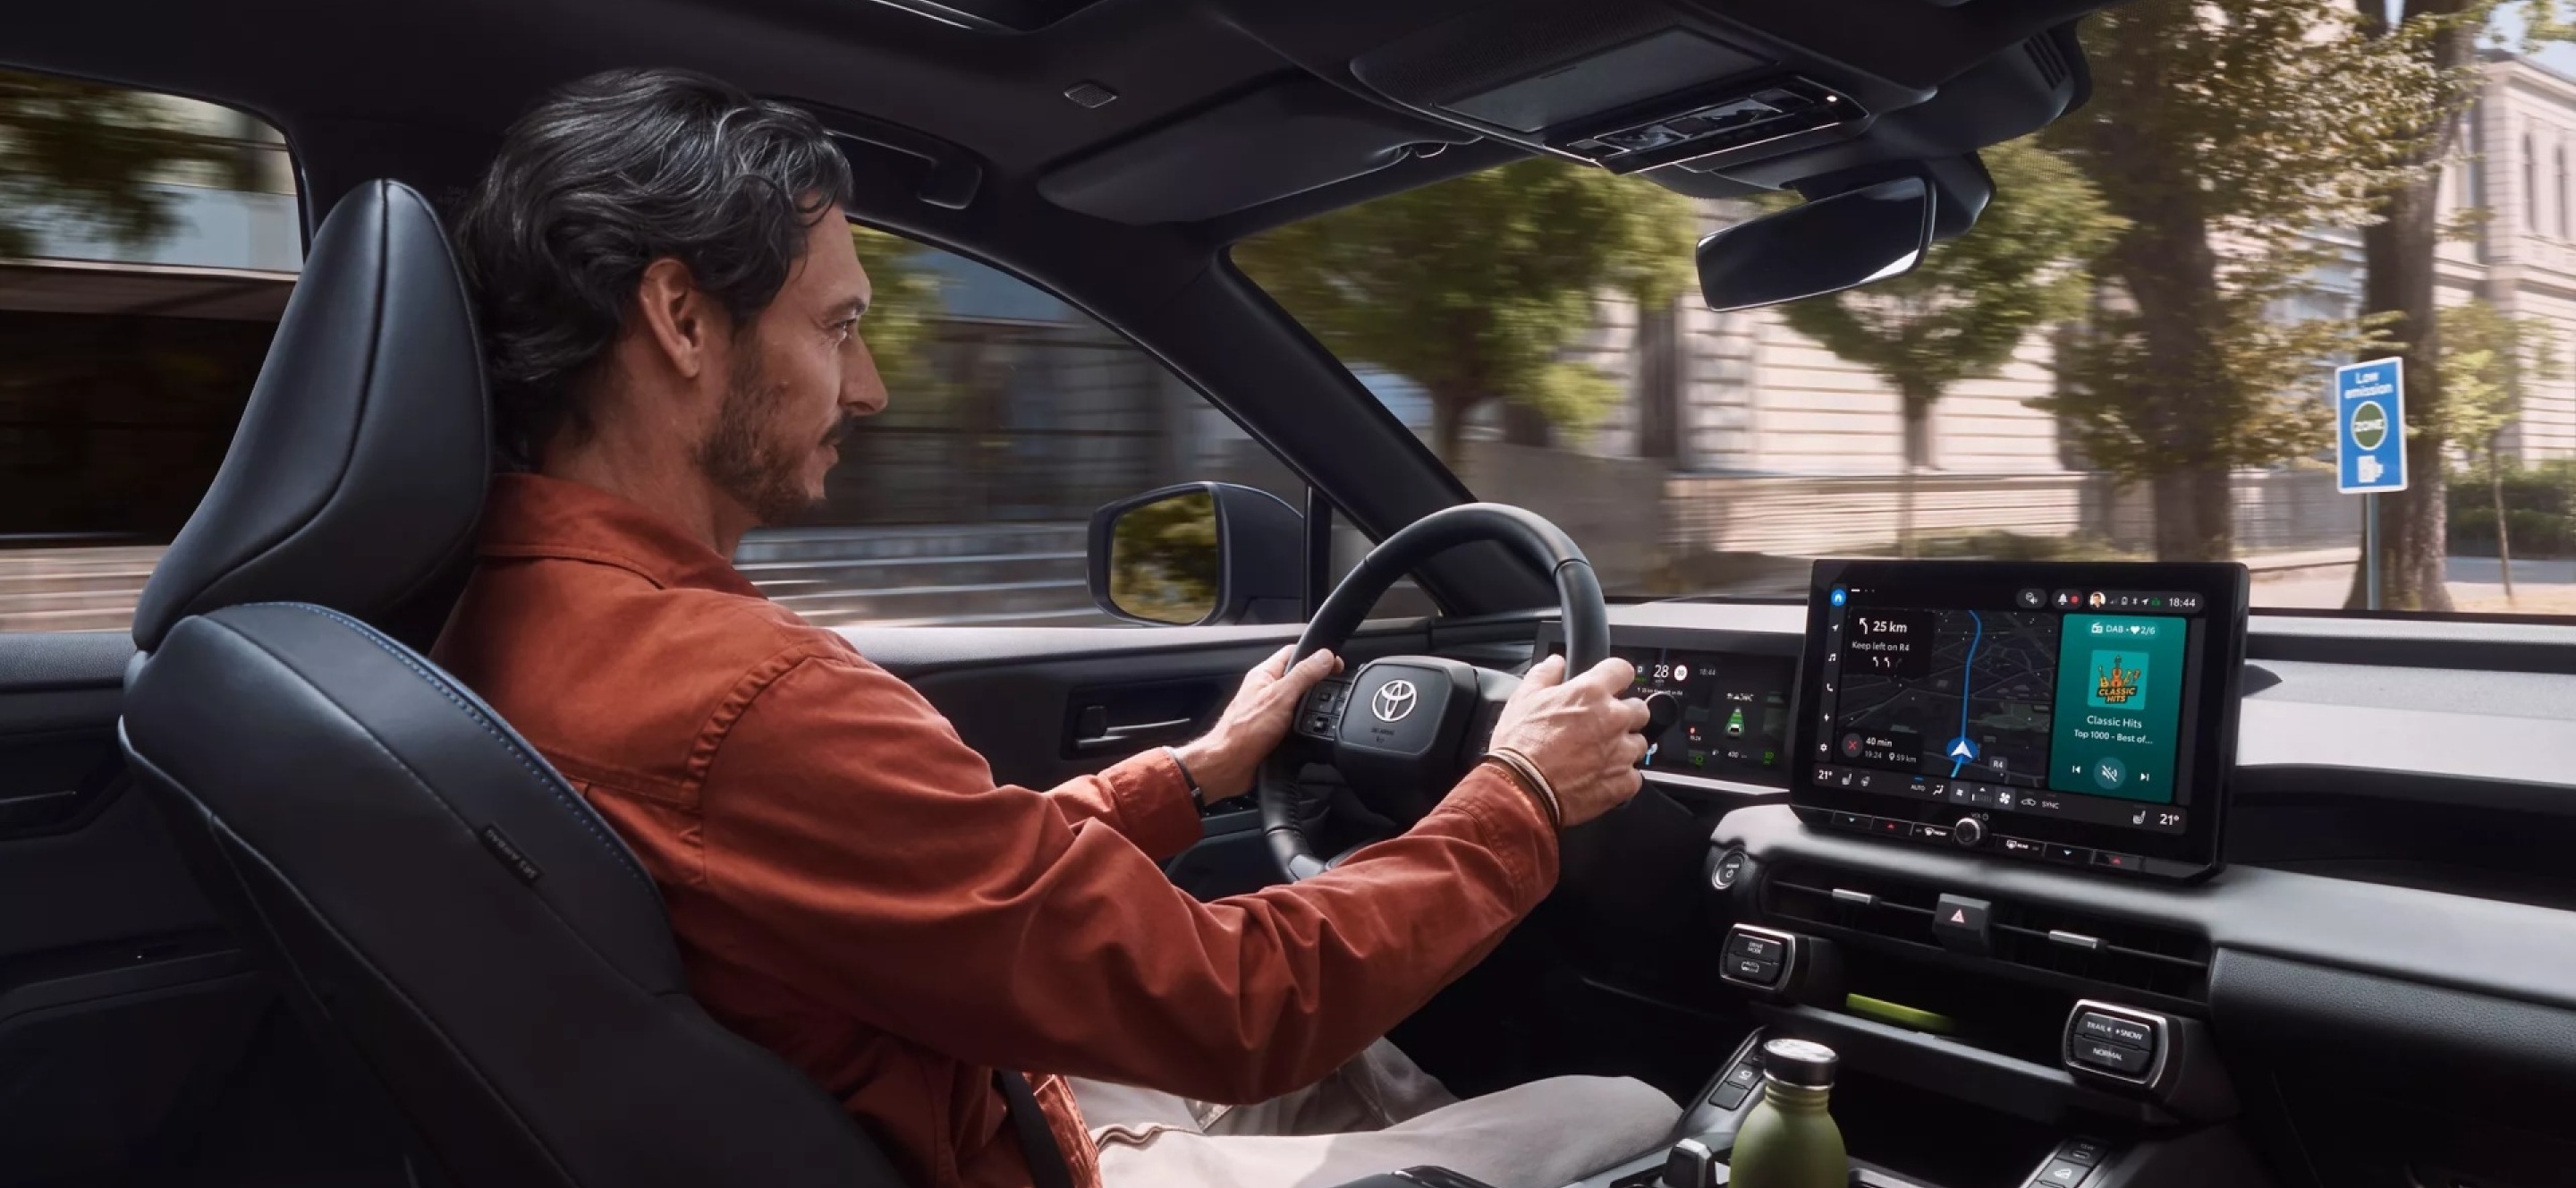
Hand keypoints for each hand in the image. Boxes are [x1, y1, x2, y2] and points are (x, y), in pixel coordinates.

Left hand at [1172, 645, 1341, 801]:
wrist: (1229, 766)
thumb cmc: (1244, 731)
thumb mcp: (1280, 697)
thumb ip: (1303, 675)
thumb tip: (1325, 657)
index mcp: (1265, 675)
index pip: (1294, 653)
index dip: (1317, 655)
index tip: (1337, 665)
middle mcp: (1267, 691)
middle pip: (1300, 678)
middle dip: (1318, 683)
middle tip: (1334, 688)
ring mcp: (1271, 712)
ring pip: (1300, 703)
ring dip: (1313, 708)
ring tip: (1325, 710)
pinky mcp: (1275, 733)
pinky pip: (1298, 724)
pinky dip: (1307, 727)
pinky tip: (1314, 731)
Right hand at [1487, 655, 1650, 827]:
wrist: (1520, 791)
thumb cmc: (1519, 746)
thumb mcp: (1522, 699)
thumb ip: (1544, 675)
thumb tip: (1556, 662)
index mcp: (1590, 693)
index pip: (1623, 670)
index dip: (1616, 676)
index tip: (1612, 684)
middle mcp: (1613, 719)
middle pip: (1639, 708)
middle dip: (1624, 714)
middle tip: (1601, 725)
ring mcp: (1621, 752)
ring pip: (1639, 743)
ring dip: (1624, 747)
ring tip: (1597, 756)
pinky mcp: (1623, 782)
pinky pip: (1634, 776)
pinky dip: (1621, 777)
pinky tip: (1599, 778)